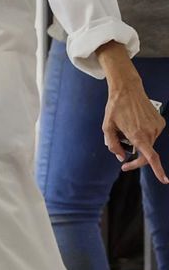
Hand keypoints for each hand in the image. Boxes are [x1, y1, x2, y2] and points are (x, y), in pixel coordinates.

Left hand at [99, 45, 167, 181]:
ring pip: (148, 143)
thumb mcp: (107, 126)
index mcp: (137, 135)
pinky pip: (152, 134)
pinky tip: (135, 123)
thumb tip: (121, 157)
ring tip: (126, 128)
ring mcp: (157, 127)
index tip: (164, 180)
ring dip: (138, 141)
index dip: (158, 170)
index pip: (150, 157)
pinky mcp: (160, 122)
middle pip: (147, 153)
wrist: (128, 89)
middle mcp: (150, 132)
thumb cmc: (115, 107)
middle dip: (135, 157)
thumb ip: (113, 144)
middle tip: (124, 160)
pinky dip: (143, 133)